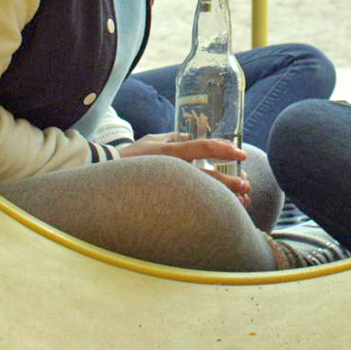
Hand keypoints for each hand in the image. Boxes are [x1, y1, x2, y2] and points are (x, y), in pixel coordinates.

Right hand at [117, 133, 251, 205]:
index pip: (202, 147)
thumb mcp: (151, 141)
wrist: (103, 176)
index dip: (224, 150)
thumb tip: (192, 136)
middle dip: (230, 183)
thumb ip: (173, 138)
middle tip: (247, 184)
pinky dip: (209, 209)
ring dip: (224, 199)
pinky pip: (192, 207)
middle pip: (207, 177)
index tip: (241, 154)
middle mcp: (171, 170)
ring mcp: (168, 187)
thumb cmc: (128, 158)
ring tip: (242, 202)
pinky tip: (222, 213)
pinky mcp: (163, 203)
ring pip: (202, 195)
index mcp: (170, 152)